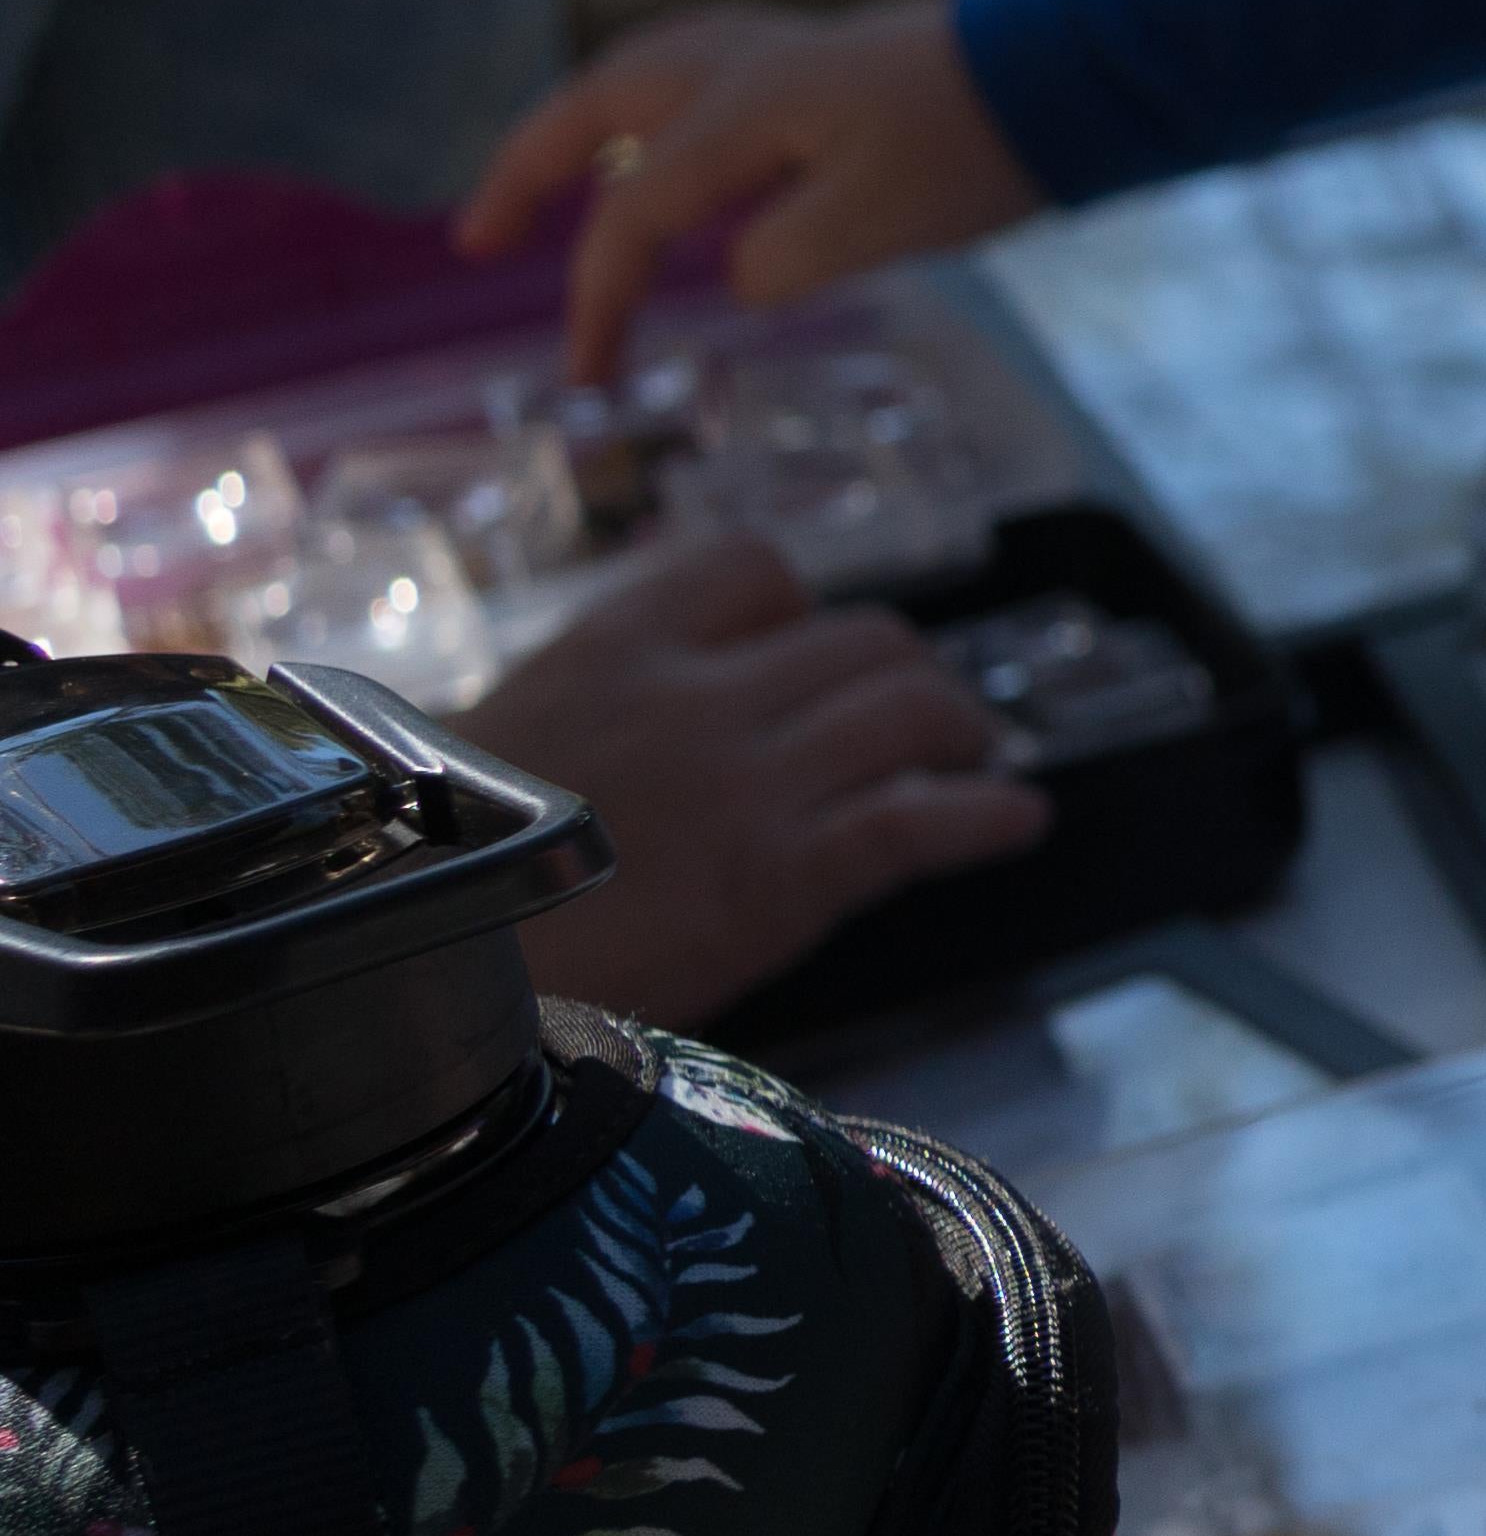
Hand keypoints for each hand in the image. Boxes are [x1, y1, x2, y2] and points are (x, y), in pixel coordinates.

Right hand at [458, 529, 1046, 1028]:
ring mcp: (753, 781)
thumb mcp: (487, 748)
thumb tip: (624, 728)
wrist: (417, 966)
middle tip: (924, 720)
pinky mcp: (790, 874)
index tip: (814, 652)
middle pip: (863, 641)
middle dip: (905, 676)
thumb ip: (583, 715)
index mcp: (616, 649)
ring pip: (914, 711)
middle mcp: (699, 695)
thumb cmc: (435, 874)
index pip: (755, 569)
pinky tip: (1018, 822)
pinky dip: (990, 815)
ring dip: (964, 732)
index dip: (803, 610)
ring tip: (976, 758)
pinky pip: (924, 821)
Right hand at [462, 2, 1045, 384]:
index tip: (588, 380)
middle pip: (592, 108)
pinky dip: (648, 111)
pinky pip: (693, 74)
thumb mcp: (879, 223)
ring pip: (638, 78)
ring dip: (577, 129)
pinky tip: (662, 147)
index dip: (598, 298)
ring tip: (543, 184)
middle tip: (475, 238)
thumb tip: (737, 275)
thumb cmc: (978, 146)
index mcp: (740, 108)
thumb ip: (781, 258)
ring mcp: (780, 50)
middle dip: (525, 171)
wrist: (1075, 70)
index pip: (632, 212)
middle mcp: (739, 65)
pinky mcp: (819, 58)